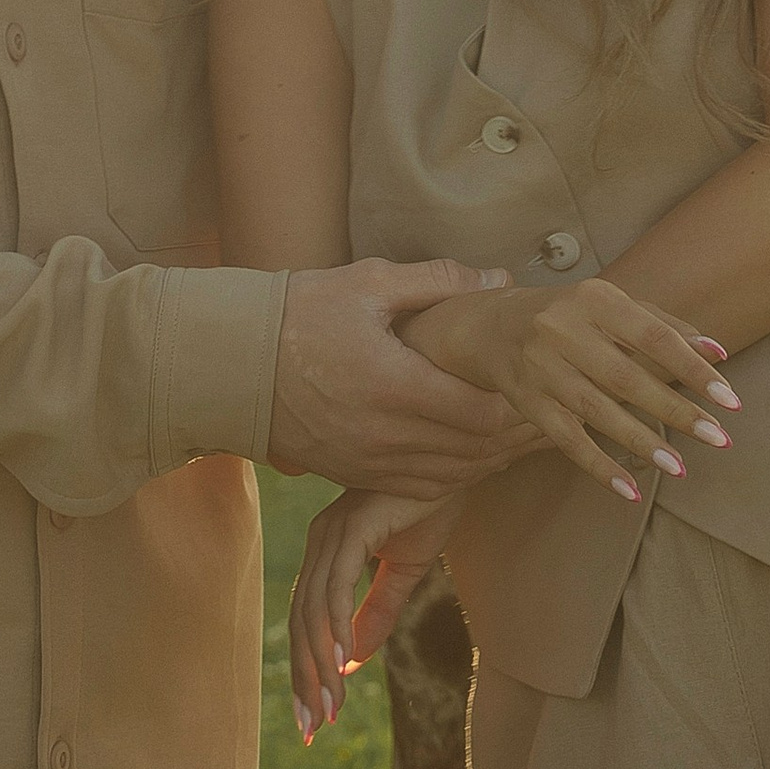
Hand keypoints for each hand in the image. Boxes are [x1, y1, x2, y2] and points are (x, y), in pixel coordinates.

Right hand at [269, 261, 521, 496]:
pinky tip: (468, 454)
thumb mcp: (367, 283)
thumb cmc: (299, 313)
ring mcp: (368, 462)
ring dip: (487, 459)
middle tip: (537, 410)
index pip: (482, 413)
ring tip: (513, 436)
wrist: (232, 364)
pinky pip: (419, 487)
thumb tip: (498, 281)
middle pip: (475, 450)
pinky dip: (452, 475)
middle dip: (512, 434)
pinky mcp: (353, 475)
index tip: (530, 383)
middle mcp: (386, 434)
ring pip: (453, 475)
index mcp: (395, 385)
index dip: (516, 403)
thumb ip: (437, 281)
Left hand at [289, 482, 463, 742]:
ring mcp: (333, 532)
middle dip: (305, 678)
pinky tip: (338, 661)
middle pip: (301, 621)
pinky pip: (337, 582)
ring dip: (318, 664)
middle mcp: (321, 541)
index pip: (308, 620)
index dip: (307, 671)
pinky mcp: (354, 525)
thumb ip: (377, 613)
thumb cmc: (428, 507)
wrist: (457, 463)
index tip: (314, 719)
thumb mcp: (403, 572)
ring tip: (328, 708)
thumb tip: (351, 661)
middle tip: (313, 728)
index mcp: (327, 551)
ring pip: (313, 609)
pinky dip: (333, 623)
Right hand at [407, 276, 735, 501]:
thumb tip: (718, 353)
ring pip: (597, 411)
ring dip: (641, 442)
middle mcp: (564, 330)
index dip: (692, 368)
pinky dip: (599, 465)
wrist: (493, 326)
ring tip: (680, 468)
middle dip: (676, 411)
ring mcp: (542, 368)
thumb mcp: (613, 307)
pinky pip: (567, 439)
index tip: (729, 399)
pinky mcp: (527, 402)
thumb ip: (665, 325)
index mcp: (595, 300)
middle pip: (626, 377)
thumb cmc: (571, 315)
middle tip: (719, 438)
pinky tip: (629, 490)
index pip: (652, 336)